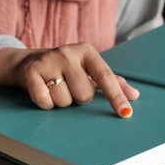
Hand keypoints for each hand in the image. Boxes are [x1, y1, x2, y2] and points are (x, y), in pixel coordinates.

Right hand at [0, 43, 139, 117]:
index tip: (126, 113)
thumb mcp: (89, 70)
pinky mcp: (31, 73)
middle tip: (70, 87)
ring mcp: (48, 62)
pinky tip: (44, 91)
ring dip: (62, 101)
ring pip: (65, 101)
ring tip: (55, 87)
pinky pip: (46, 102)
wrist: (29, 62)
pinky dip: (47, 103)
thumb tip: (135, 95)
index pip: (106, 77)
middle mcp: (68, 53)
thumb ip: (112, 82)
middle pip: (84, 95)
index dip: (116, 97)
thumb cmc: (67, 69)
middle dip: (78, 98)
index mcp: (87, 51)